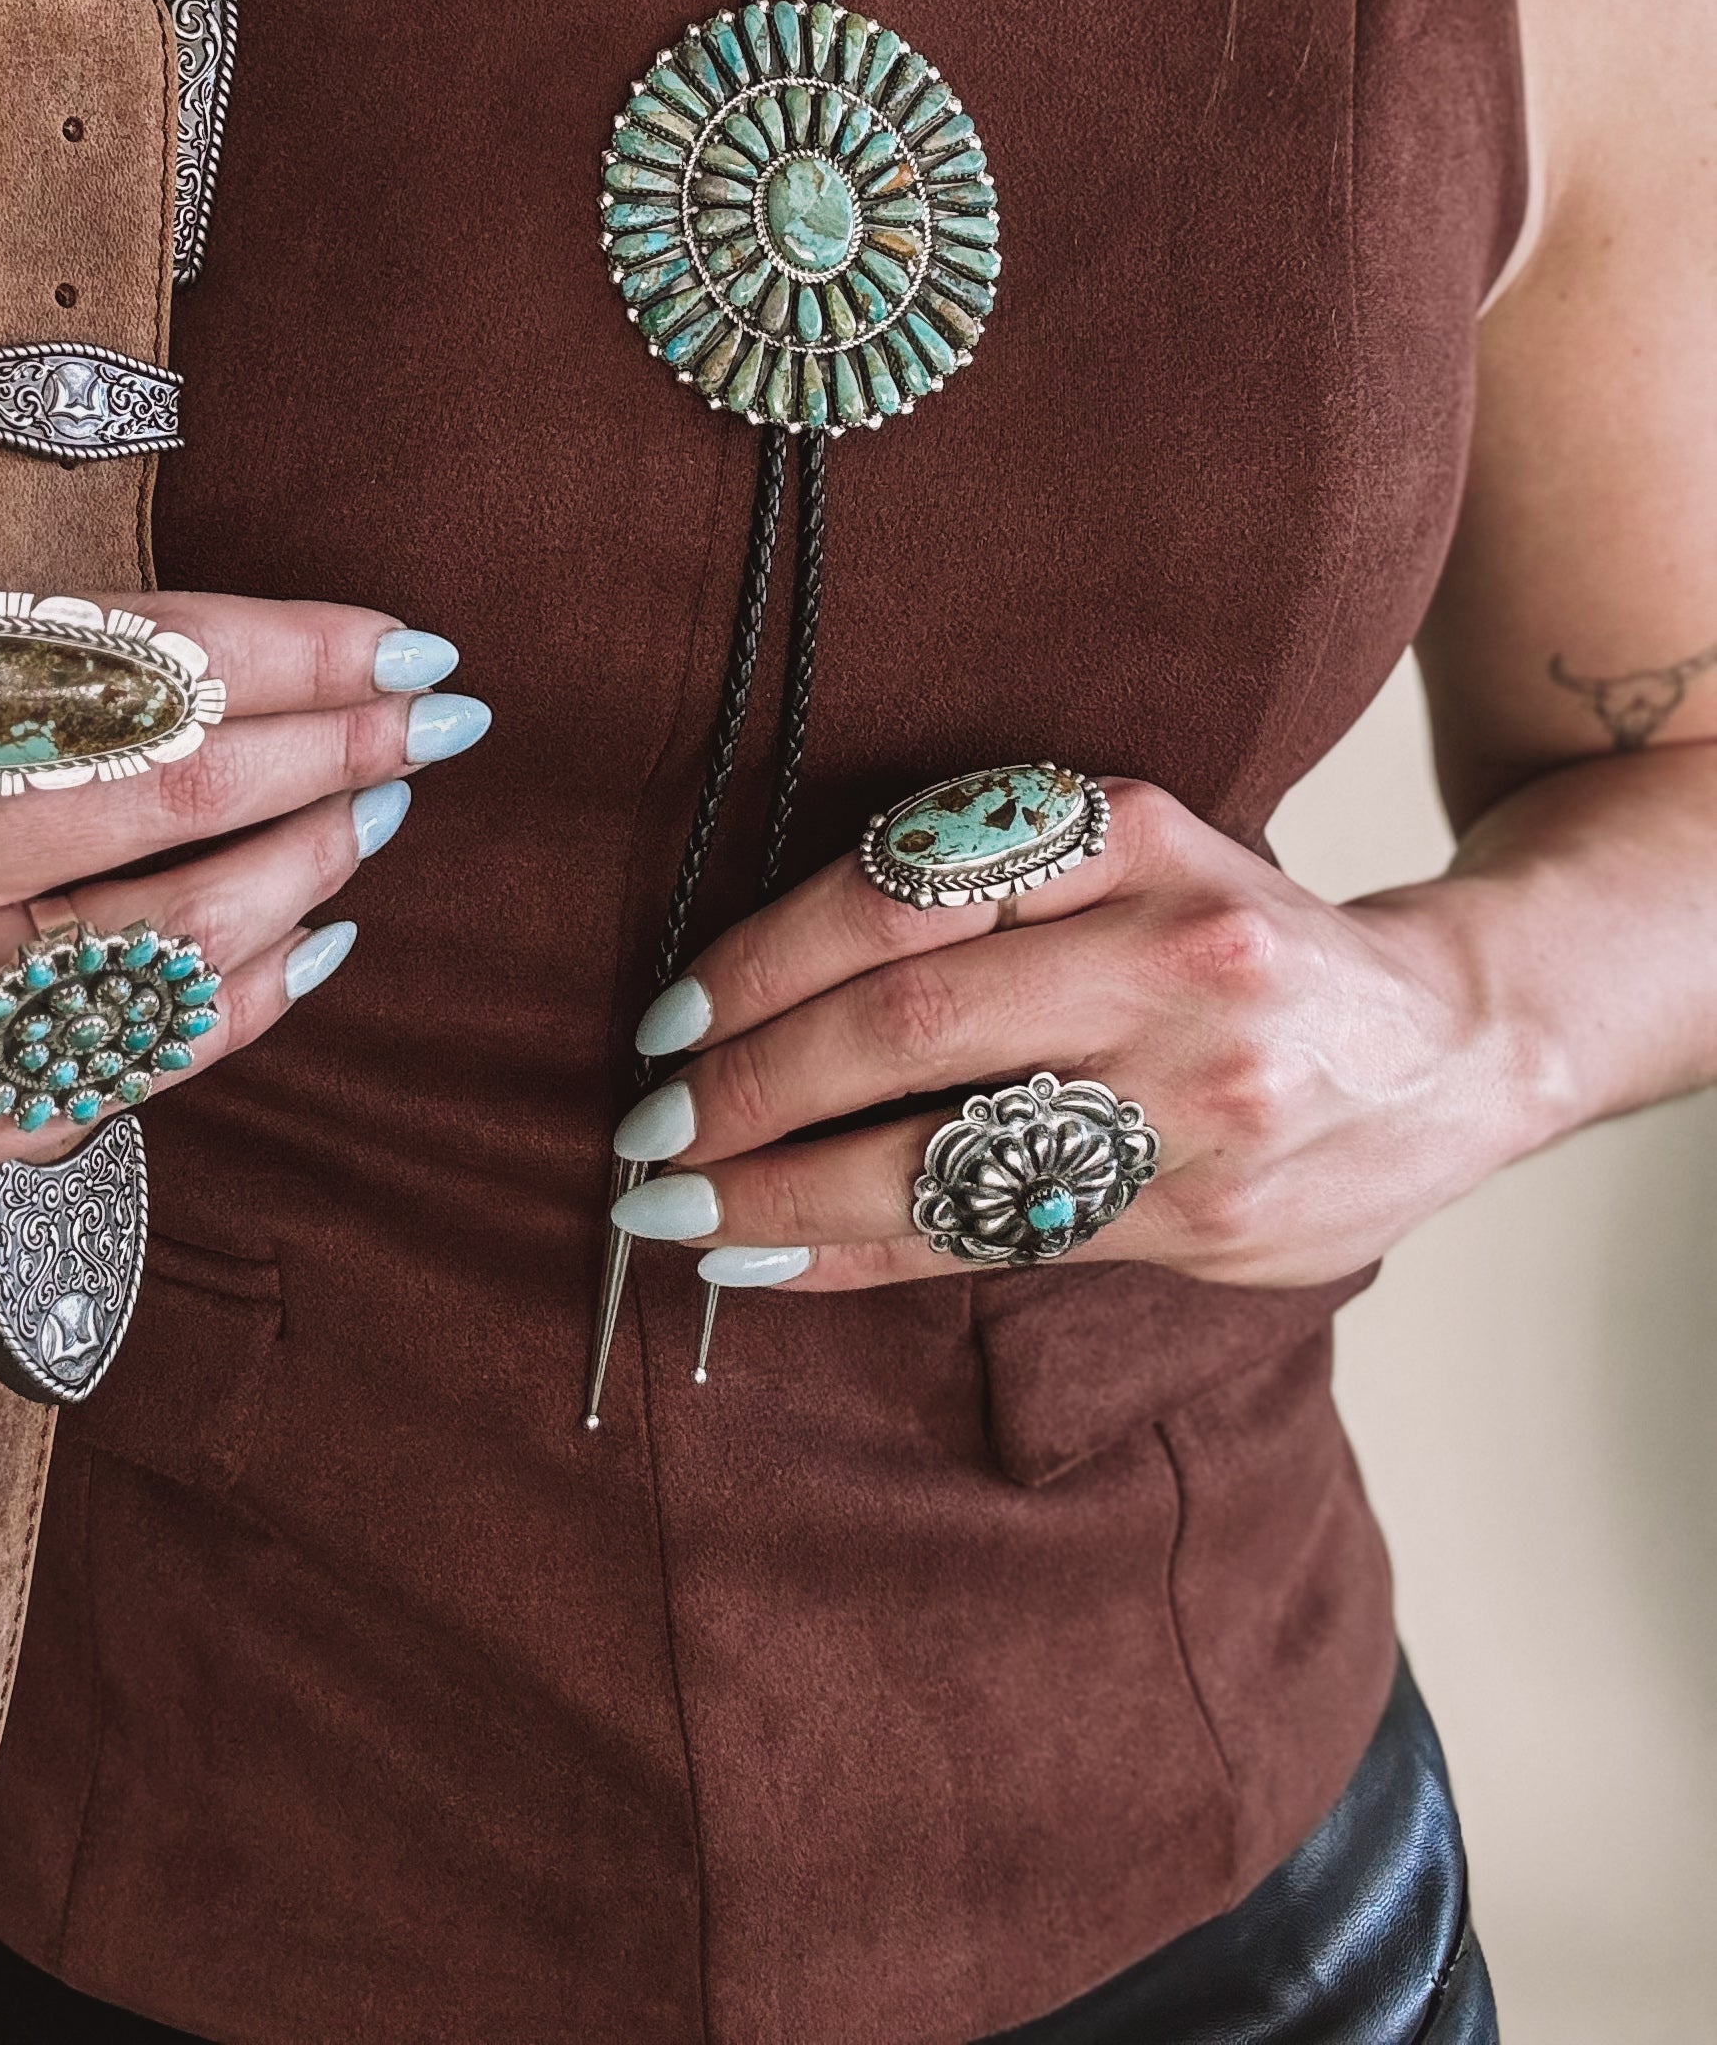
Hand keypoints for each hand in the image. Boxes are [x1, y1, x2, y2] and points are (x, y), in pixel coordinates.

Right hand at [0, 231, 490, 1201]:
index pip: (126, 670)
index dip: (293, 655)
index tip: (411, 645)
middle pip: (178, 803)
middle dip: (337, 757)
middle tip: (438, 727)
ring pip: (184, 943)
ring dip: (317, 868)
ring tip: (377, 811)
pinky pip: (146, 1060)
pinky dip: (255, 994)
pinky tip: (312, 929)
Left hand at [610, 780, 1528, 1292]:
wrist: (1453, 1042)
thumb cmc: (1240, 940)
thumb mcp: (1139, 856)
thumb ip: (992, 888)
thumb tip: (763, 970)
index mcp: (1132, 836)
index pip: (901, 889)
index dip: (764, 958)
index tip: (670, 1013)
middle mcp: (1169, 954)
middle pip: (904, 1020)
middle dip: (747, 1082)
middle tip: (647, 1126)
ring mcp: (1194, 1096)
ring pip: (940, 1153)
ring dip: (779, 1190)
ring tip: (676, 1210)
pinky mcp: (1206, 1216)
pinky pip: (992, 1242)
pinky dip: (857, 1256)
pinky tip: (768, 1263)